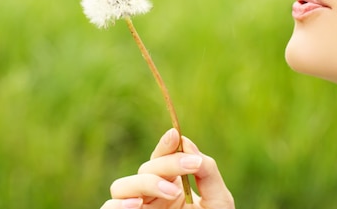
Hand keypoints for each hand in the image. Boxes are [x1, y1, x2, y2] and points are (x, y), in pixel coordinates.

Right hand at [100, 128, 234, 208]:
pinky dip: (118, 205)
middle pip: (144, 170)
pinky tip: (137, 203)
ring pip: (121, 186)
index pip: (160, 159)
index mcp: (170, 187)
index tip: (175, 134)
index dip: (165, 145)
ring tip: (172, 191)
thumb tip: (187, 144)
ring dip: (145, 183)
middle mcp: (150, 198)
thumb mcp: (218, 201)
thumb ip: (207, 172)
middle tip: (191, 167)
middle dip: (167, 165)